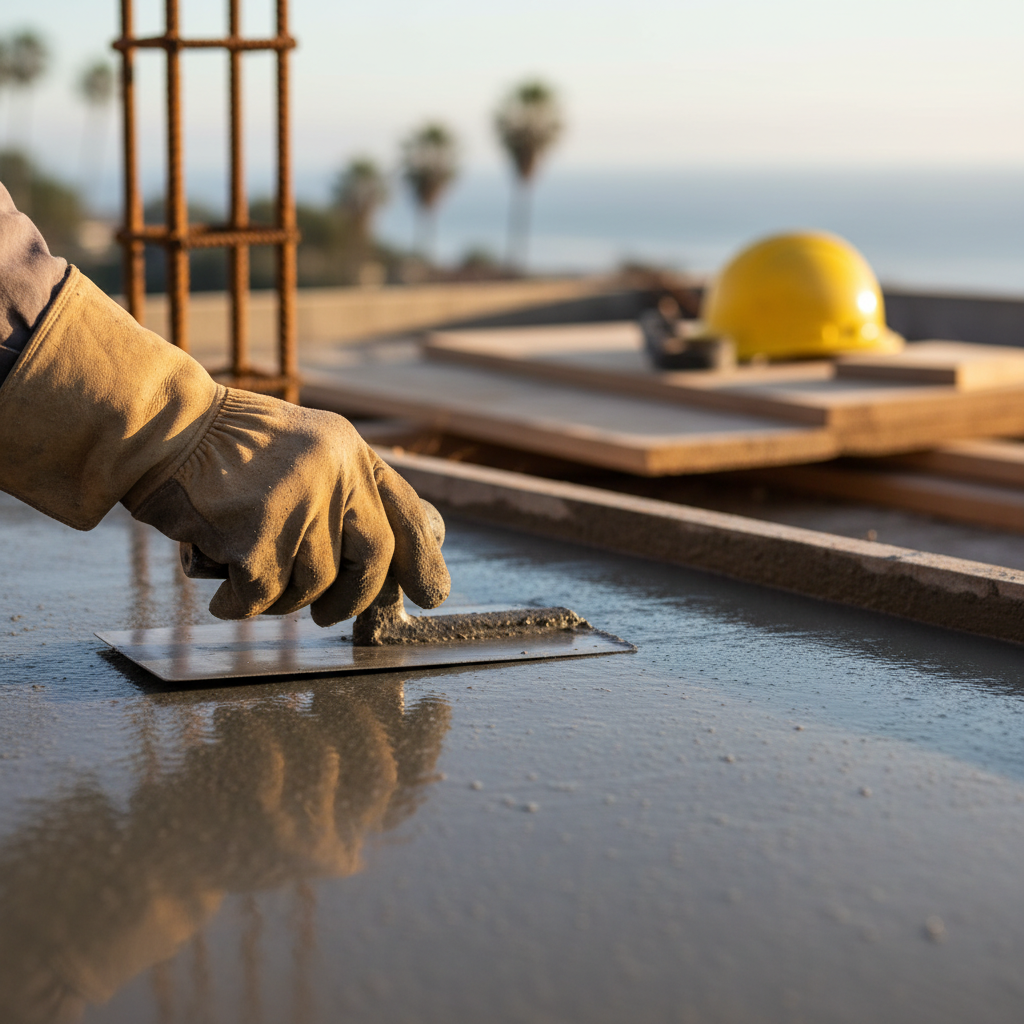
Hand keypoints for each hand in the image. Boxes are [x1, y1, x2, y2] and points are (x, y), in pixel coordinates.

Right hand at [130, 391, 449, 622]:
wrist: (161, 425)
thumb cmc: (223, 447)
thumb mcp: (301, 451)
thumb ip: (339, 493)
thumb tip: (373, 559)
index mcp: (350, 451)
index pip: (404, 511)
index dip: (422, 558)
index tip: (433, 593)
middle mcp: (336, 472)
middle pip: (372, 558)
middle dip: (352, 598)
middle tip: (325, 615)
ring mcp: (299, 500)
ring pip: (312, 583)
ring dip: (279, 597)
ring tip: (246, 577)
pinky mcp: (258, 530)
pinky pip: (261, 595)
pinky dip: (239, 604)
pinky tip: (221, 590)